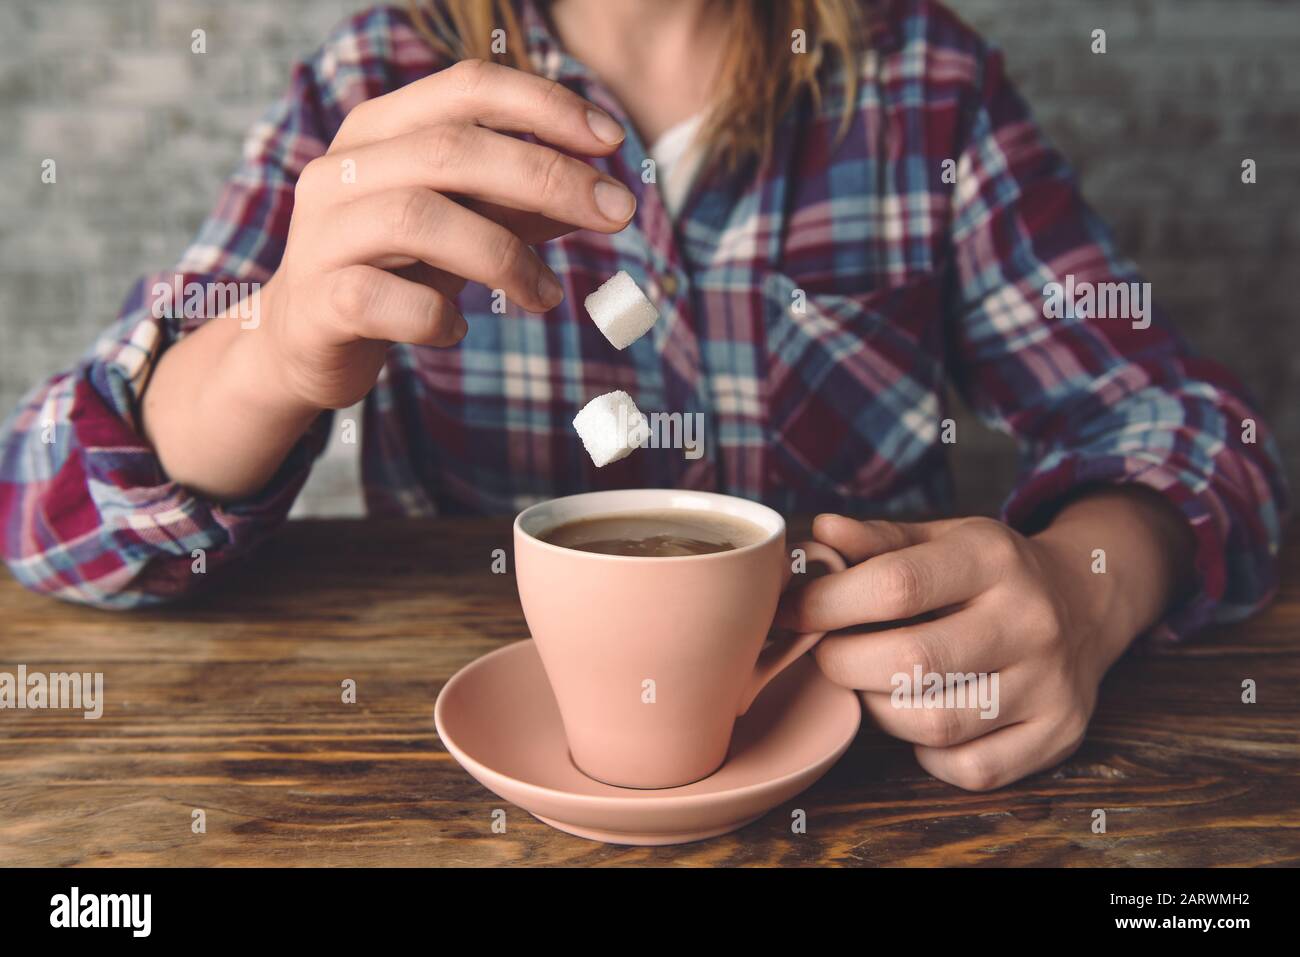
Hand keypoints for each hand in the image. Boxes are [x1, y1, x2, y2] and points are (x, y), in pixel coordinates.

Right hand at [262, 58, 636, 410]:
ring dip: (504, 257)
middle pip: (453, 149)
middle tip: (616, 214)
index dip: (545, 105)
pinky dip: (439, 316)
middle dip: (548, 176)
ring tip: (547, 295)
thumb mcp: (463, 231)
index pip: (467, 89)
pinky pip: (387, 300)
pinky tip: (459, 329)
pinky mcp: (318, 301)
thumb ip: (519, 208)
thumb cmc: (393, 273)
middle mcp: (343, 170)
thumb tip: (600, 195)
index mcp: (380, 132)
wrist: (302, 344)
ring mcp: (323, 234)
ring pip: (421, 218)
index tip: (612, 140)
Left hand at [777, 492, 1191, 790]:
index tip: (795, 612)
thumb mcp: (941, 537)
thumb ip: (877, 540)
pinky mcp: (1059, 734)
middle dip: (843, 662)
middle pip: (910, 662)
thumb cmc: (989, 571)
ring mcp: (1050, 683)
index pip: (895, 585)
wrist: (1087, 600)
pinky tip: (922, 717)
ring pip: (934, 722)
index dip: (828, 604)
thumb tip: (818, 535)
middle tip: (827, 653)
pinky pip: (970, 768)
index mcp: (993, 557)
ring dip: (880, 710)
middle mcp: (1029, 619)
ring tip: (873, 683)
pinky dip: (929, 754)